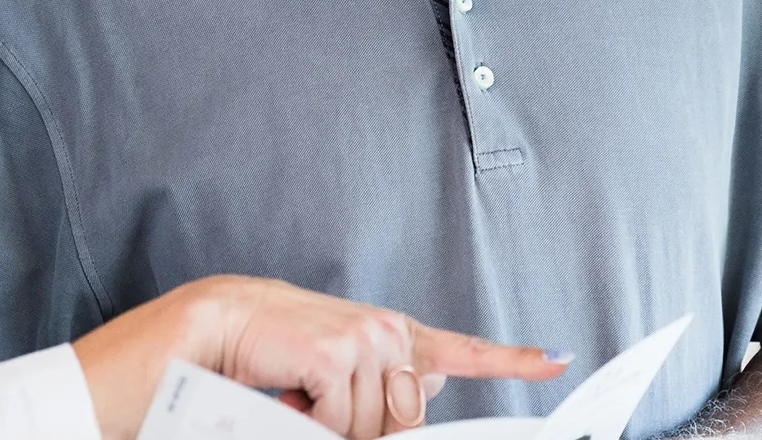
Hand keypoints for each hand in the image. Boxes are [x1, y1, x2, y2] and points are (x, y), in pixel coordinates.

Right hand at [72, 274, 568, 439]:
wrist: (205, 334)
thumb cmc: (261, 360)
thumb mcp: (329, 377)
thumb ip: (382, 382)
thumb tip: (429, 394)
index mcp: (389, 334)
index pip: (461, 350)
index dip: (512, 359)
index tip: (556, 359)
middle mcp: (387, 332)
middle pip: (410, 421)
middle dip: (369, 431)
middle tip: (317, 410)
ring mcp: (368, 340)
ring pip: (377, 430)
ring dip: (332, 429)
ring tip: (294, 396)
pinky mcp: (341, 355)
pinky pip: (344, 426)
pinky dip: (311, 424)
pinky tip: (286, 393)